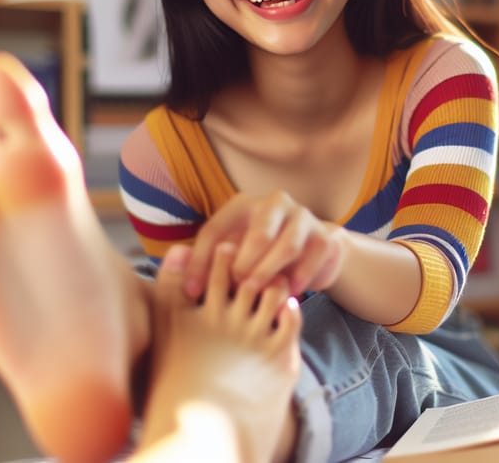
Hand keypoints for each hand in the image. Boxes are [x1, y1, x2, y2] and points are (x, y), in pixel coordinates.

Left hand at [184, 190, 345, 299]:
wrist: (310, 253)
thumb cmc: (258, 257)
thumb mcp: (230, 256)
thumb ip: (204, 261)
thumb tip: (173, 262)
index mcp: (242, 205)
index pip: (215, 230)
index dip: (201, 262)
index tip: (193, 293)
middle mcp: (274, 204)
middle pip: (257, 232)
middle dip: (244, 264)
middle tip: (235, 288)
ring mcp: (302, 217)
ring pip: (287, 244)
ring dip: (270, 271)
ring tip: (257, 291)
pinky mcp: (324, 236)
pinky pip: (312, 257)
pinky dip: (300, 276)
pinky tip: (289, 293)